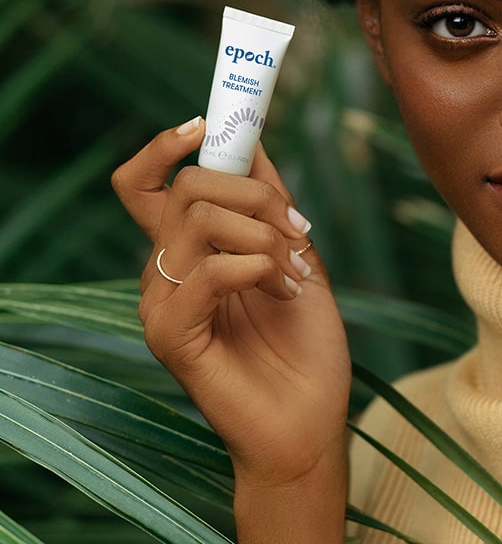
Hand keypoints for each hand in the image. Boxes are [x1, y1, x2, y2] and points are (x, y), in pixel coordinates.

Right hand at [112, 116, 351, 485]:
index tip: (210, 121)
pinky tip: (282, 293)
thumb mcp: (299, 257)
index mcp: (190, 251)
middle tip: (297, 231)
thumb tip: (252, 139)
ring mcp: (163, 304)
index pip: (146, 182)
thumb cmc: (306, 347)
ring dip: (266, 237)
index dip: (167, 144)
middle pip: (185, 186)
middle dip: (256, 193)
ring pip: (201, 220)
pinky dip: (255, 268)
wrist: (312, 422)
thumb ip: (271, 203)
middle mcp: (166, 273)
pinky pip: (207, 271)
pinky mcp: (171, 337)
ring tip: (294, 276)